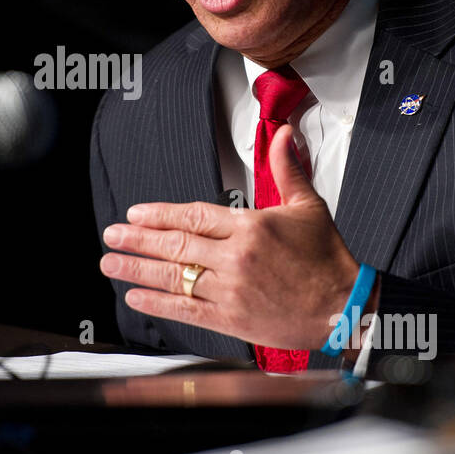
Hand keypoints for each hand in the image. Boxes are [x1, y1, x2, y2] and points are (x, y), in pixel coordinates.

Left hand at [100, 124, 376, 351]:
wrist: (344, 307)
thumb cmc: (327, 260)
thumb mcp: (308, 205)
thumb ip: (287, 169)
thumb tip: (282, 135)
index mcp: (251, 225)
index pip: (193, 214)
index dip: (160, 214)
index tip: (136, 213)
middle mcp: (235, 256)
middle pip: (175, 244)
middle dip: (137, 239)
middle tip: (111, 235)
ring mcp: (231, 289)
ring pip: (174, 276)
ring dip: (137, 269)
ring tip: (110, 263)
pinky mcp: (231, 319)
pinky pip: (185, 310)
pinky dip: (157, 304)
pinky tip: (135, 297)